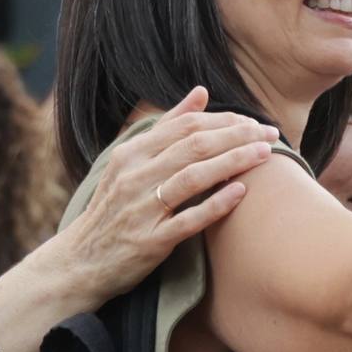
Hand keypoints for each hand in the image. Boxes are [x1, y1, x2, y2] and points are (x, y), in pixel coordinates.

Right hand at [34, 87, 278, 311]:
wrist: (81, 261)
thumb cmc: (114, 207)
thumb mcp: (131, 161)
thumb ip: (167, 126)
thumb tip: (201, 91)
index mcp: (131, 154)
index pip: (185, 126)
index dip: (224, 120)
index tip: (253, 122)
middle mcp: (134, 177)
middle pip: (194, 147)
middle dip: (237, 136)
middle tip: (270, 134)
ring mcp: (141, 209)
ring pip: (193, 178)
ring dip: (233, 162)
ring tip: (265, 155)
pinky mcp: (149, 242)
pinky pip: (187, 220)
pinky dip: (215, 205)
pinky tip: (241, 192)